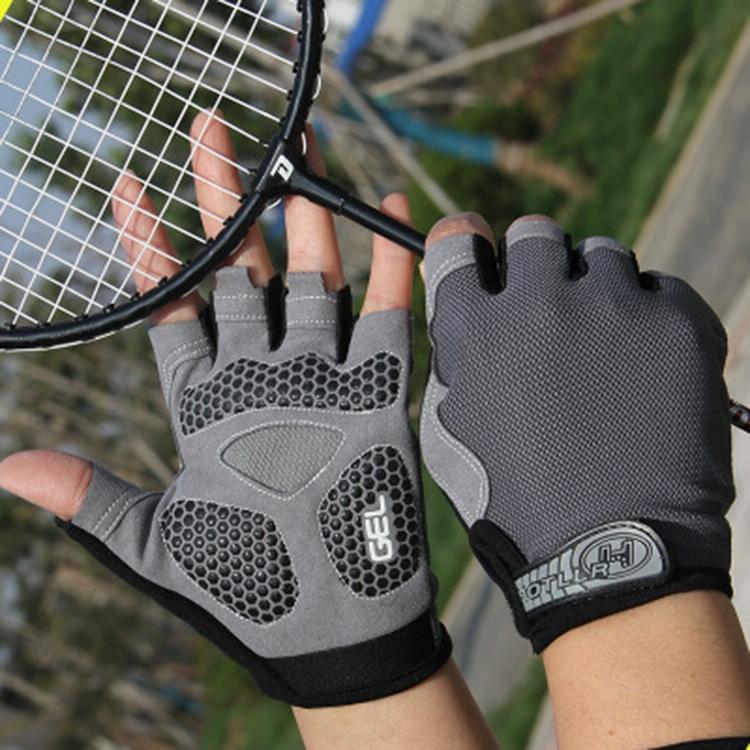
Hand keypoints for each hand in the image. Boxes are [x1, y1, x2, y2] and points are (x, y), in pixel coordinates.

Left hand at [0, 115, 449, 706]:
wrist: (332, 631)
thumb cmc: (243, 592)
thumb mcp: (156, 545)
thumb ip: (92, 496)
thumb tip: (5, 466)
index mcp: (204, 405)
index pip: (172, 308)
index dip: (150, 249)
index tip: (127, 186)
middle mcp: (261, 378)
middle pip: (240, 272)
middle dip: (226, 201)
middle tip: (212, 130)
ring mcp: (319, 380)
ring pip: (311, 278)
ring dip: (307, 214)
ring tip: (298, 149)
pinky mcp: (377, 394)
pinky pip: (384, 316)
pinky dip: (389, 266)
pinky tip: (386, 211)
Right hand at [420, 212, 733, 650]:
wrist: (610, 554)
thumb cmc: (517, 500)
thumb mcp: (452, 429)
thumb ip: (456, 355)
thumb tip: (469, 301)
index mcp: (475, 330)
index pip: (459, 244)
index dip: (466, 244)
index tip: (479, 252)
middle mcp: (539, 304)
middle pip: (533, 235)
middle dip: (533, 264)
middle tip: (545, 306)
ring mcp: (613, 308)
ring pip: (600, 256)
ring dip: (592, 290)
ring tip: (600, 346)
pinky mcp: (678, 324)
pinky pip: (658, 289)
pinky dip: (646, 317)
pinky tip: (642, 367)